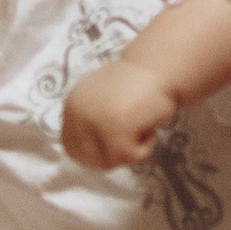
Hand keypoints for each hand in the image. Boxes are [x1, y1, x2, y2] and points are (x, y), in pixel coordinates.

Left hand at [62, 56, 183, 170]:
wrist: (160, 67)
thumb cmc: (138, 85)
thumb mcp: (102, 101)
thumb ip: (92, 120)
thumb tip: (92, 155)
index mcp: (72, 105)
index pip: (70, 146)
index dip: (93, 153)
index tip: (113, 147)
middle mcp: (78, 112)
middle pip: (88, 159)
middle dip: (112, 155)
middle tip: (131, 137)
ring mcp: (94, 121)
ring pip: (109, 162)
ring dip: (130, 151)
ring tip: (140, 126)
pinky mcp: (115, 130)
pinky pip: (130, 158)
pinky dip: (145, 148)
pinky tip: (149, 127)